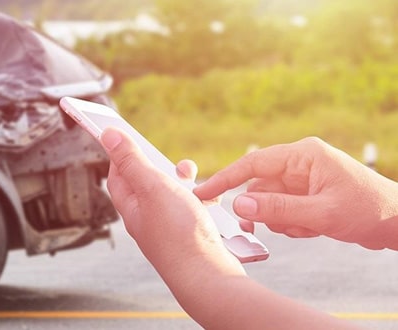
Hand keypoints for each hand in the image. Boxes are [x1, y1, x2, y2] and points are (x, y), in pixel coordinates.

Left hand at [100, 128, 243, 276]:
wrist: (207, 275)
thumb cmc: (178, 233)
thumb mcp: (152, 187)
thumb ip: (132, 160)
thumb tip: (108, 136)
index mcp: (131, 207)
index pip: (117, 176)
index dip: (120, 154)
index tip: (125, 137)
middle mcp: (146, 218)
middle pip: (146, 183)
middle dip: (160, 166)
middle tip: (172, 161)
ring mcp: (168, 228)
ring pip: (173, 195)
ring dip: (183, 181)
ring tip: (194, 177)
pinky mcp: (189, 235)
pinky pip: (192, 209)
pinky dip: (201, 199)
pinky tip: (211, 200)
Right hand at [194, 137, 397, 249]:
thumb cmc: (368, 211)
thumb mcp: (320, 214)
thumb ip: (277, 209)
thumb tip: (239, 204)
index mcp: (303, 155)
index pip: (252, 164)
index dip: (225, 178)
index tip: (202, 193)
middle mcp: (300, 163)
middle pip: (259, 187)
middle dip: (263, 211)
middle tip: (264, 229)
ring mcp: (303, 180)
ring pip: (270, 202)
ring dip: (280, 221)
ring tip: (306, 228)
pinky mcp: (307, 195)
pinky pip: (283, 210)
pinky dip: (291, 224)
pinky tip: (313, 229)